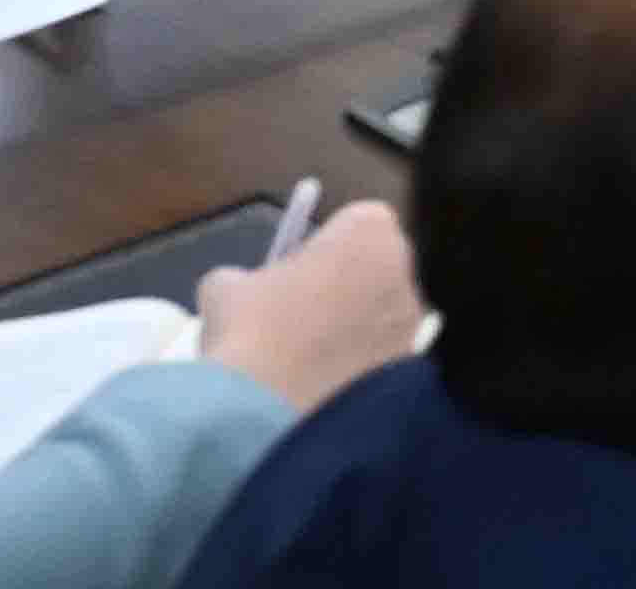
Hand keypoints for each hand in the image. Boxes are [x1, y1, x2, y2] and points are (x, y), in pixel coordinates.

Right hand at [190, 201, 423, 412]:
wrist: (268, 414)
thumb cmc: (250, 332)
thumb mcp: (224, 289)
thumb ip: (243, 278)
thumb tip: (241, 289)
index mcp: (369, 233)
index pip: (359, 221)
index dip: (326, 245)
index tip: (296, 270)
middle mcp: (404, 273)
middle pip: (375, 269)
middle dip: (343, 286)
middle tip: (298, 316)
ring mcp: (411, 325)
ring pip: (381, 317)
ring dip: (352, 330)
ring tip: (303, 361)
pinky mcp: (409, 373)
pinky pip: (381, 359)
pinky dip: (358, 368)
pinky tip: (320, 388)